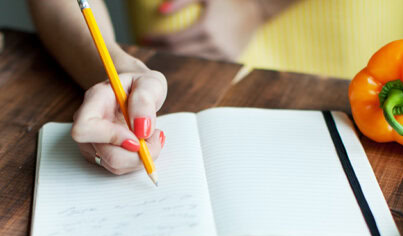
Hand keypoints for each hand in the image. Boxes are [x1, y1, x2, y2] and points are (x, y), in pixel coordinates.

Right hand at [71, 70, 166, 174]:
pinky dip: (137, 161)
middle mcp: (87, 123)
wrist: (136, 93)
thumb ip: (145, 101)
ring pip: (114, 165)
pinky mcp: (101, 154)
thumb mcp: (150, 83)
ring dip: (140, 157)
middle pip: (104, 153)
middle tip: (155, 138)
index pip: (85, 127)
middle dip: (136, 154)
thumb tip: (141, 129)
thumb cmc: (141, 86)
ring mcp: (92, 141)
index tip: (137, 137)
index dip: (111, 137)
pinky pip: (120, 168)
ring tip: (151, 136)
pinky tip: (145, 144)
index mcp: (94, 100)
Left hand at [145, 0, 265, 60]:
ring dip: (176, 55)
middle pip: (179, 53)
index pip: (173, 40)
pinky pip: (206, 61)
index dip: (156, 40)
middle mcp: (214, 45)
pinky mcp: (230, 59)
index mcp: (206, 28)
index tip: (143, 38)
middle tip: (148, 45)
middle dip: (161, 50)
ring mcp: (223, 55)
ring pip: (192, 59)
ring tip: (162, 49)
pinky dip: (194, 57)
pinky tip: (183, 53)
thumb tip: (159, 11)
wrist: (259, 7)